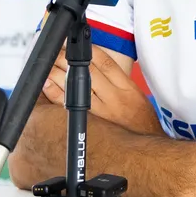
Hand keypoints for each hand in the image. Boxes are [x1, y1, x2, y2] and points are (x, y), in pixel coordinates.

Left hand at [43, 47, 163, 136]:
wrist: (147, 153)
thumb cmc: (142, 124)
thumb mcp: (136, 96)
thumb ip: (118, 80)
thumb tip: (95, 64)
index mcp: (127, 88)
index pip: (105, 62)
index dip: (88, 49)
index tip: (76, 43)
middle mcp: (114, 98)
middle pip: (87, 71)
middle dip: (68, 58)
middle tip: (56, 50)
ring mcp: (101, 112)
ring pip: (75, 85)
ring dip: (58, 72)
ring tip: (48, 63)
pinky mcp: (90, 125)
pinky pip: (69, 105)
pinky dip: (56, 93)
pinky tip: (47, 84)